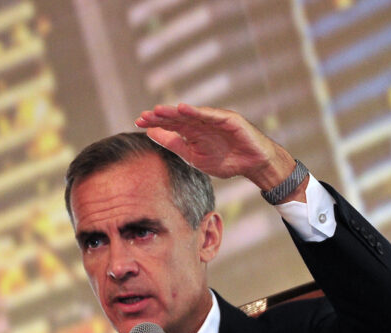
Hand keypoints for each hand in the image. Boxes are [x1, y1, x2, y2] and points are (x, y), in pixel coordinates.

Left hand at [135, 103, 298, 193]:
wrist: (253, 165)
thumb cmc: (225, 160)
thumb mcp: (193, 156)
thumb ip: (173, 144)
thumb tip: (150, 133)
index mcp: (192, 131)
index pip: (170, 124)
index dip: (155, 122)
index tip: (138, 121)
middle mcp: (202, 122)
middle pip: (178, 117)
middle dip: (160, 116)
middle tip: (143, 116)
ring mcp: (215, 119)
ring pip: (191, 114)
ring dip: (174, 112)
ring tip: (158, 110)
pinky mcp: (229, 119)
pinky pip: (211, 115)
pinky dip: (197, 111)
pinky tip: (183, 108)